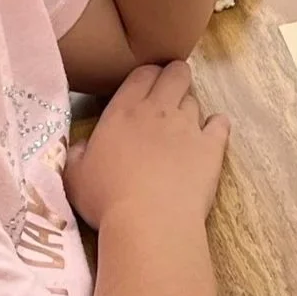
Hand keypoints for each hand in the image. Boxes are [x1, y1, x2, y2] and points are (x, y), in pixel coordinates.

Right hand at [65, 61, 229, 228]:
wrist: (149, 222)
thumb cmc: (106, 200)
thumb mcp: (75, 176)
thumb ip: (78, 154)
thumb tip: (81, 145)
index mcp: (124, 111)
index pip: (142, 73)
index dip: (148, 75)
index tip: (147, 86)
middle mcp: (159, 109)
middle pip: (175, 74)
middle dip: (175, 77)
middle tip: (169, 94)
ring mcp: (189, 125)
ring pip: (195, 99)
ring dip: (189, 107)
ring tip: (183, 127)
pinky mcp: (212, 145)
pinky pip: (220, 123)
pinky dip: (216, 125)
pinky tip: (211, 134)